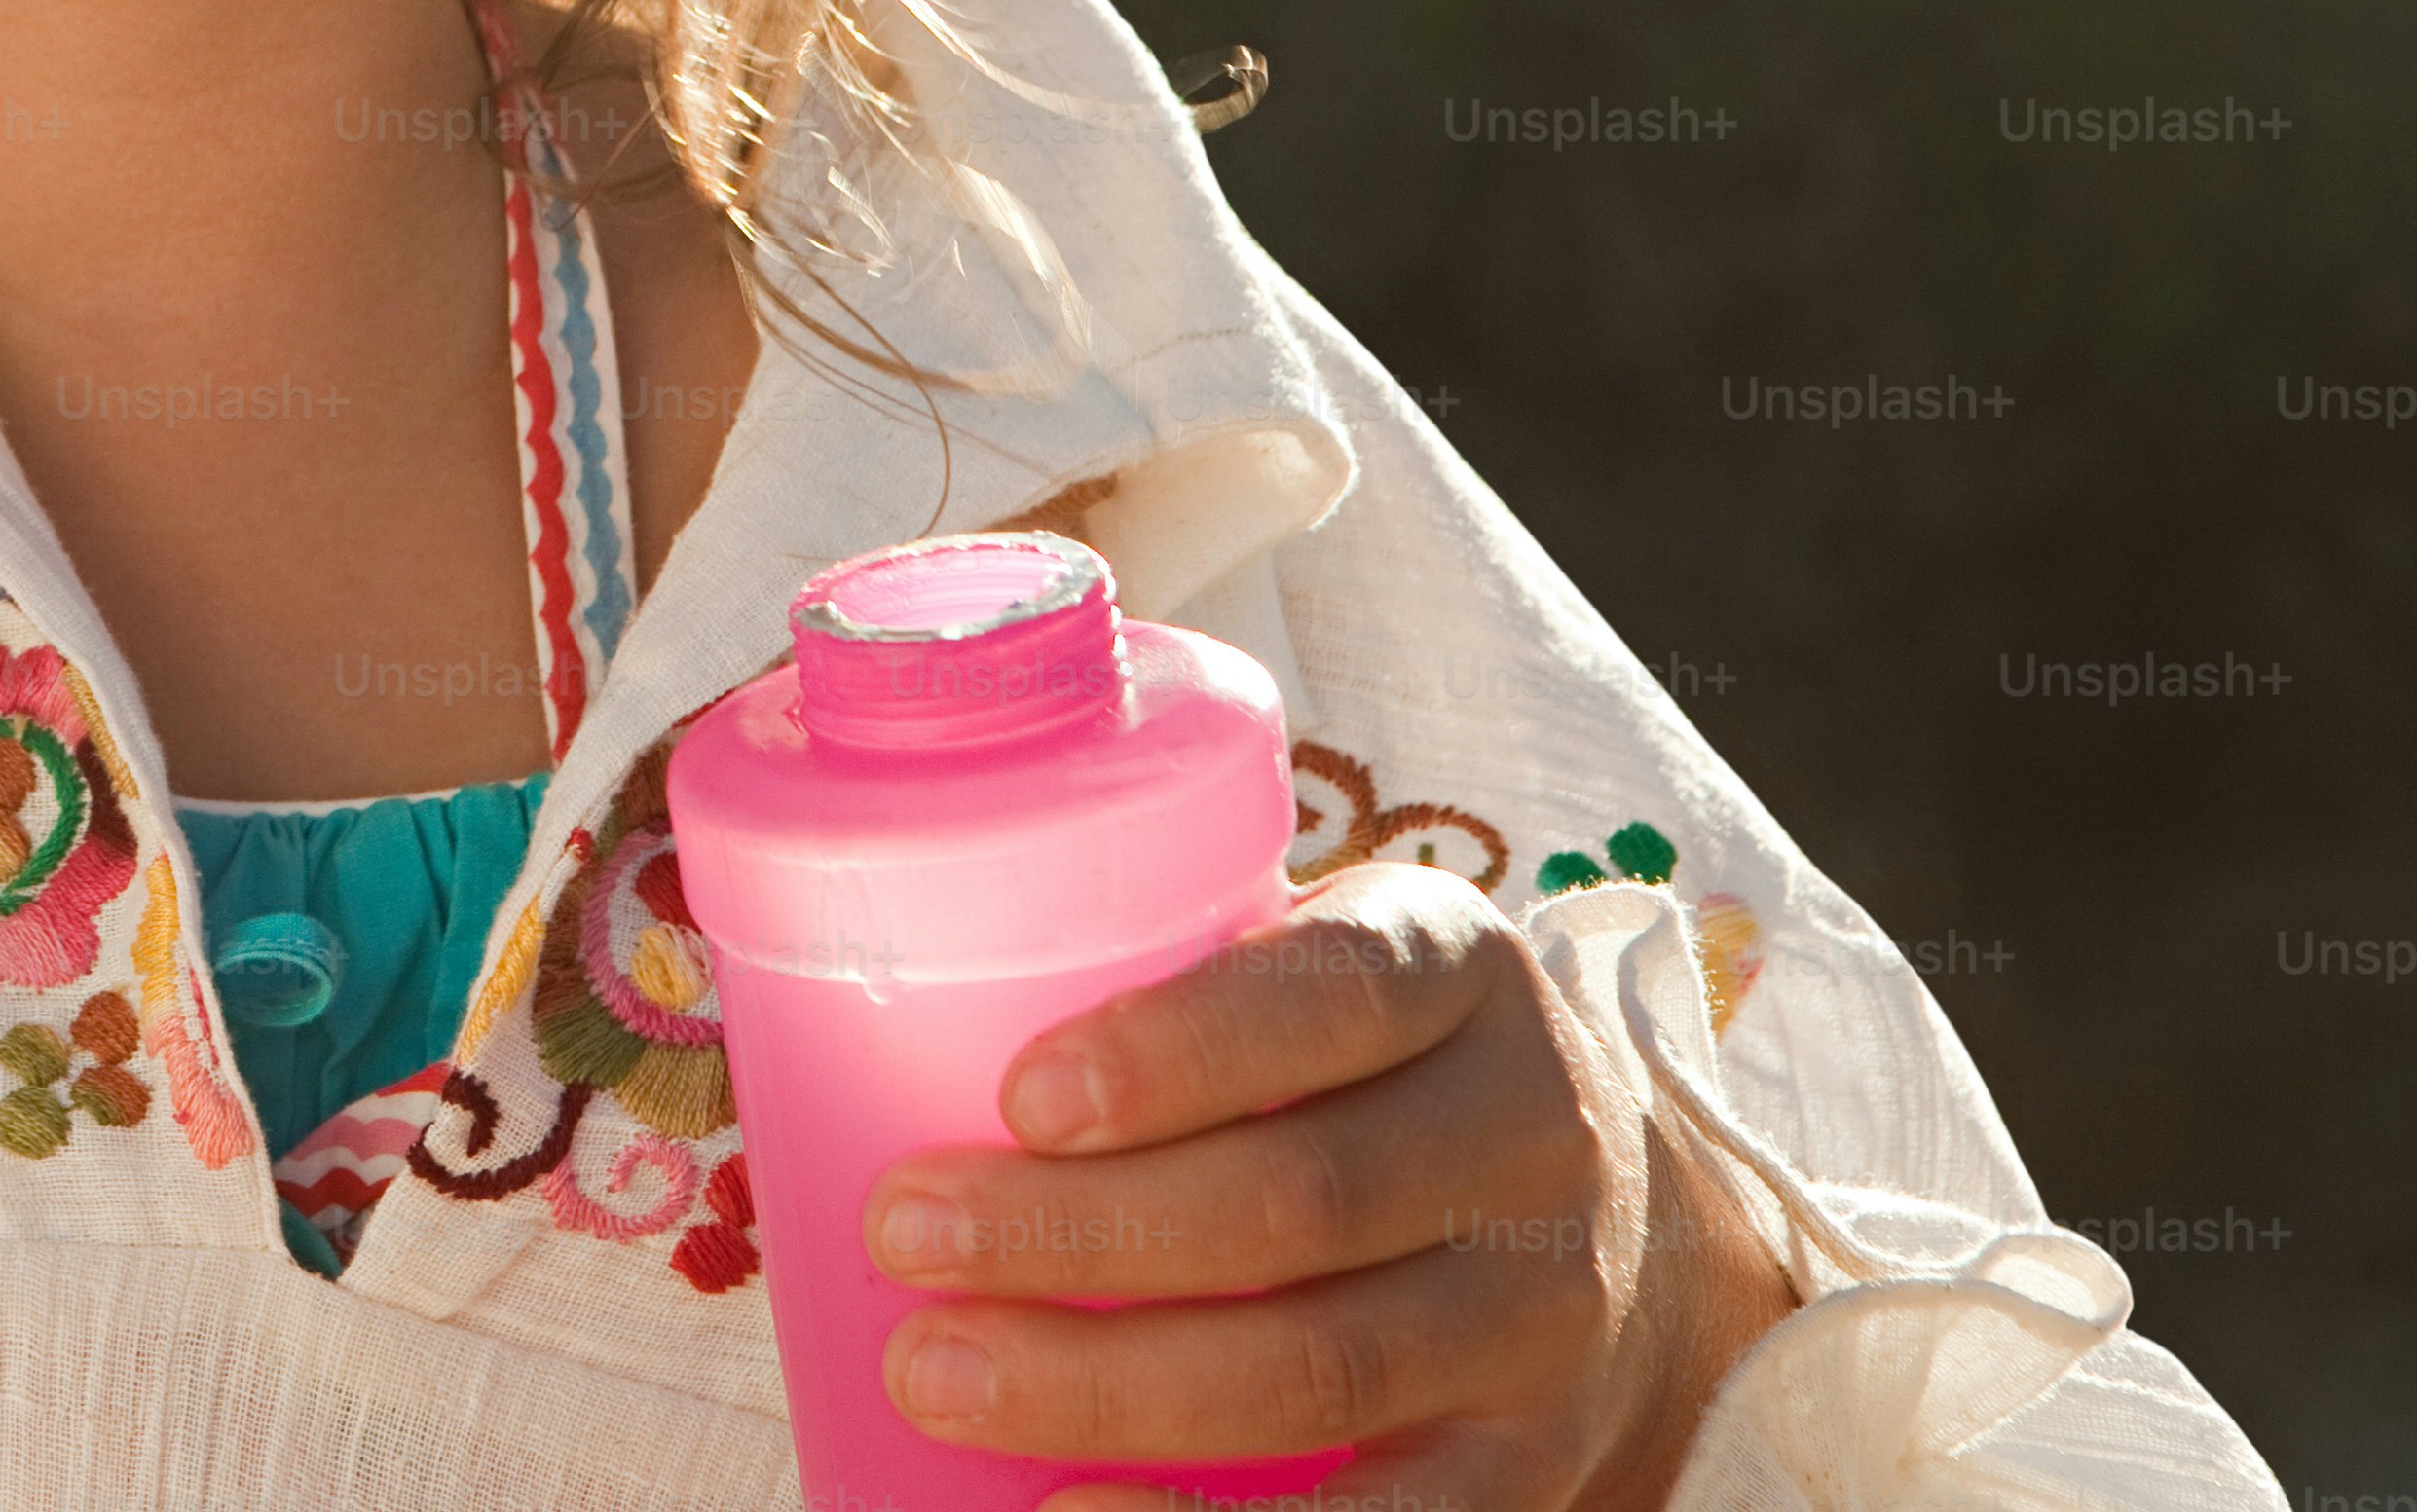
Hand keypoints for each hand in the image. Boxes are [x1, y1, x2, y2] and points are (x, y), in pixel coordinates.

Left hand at [858, 860, 1801, 1511]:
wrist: (1606, 1210)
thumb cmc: (1349, 1063)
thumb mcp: (1298, 965)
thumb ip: (1139, 955)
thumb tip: (810, 984)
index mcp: (1452, 964)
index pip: (1331, 993)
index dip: (1177, 1049)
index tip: (1016, 1097)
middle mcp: (1533, 1133)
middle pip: (1304, 1200)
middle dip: (1083, 1236)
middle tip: (906, 1238)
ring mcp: (1546, 1314)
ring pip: (1329, 1367)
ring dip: (1113, 1387)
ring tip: (935, 1376)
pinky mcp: (1533, 1463)